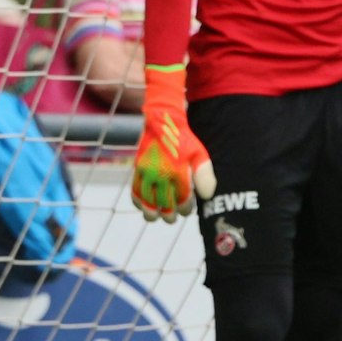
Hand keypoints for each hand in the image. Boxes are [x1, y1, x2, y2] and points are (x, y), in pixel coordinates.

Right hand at [131, 65, 215, 222]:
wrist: (162, 122)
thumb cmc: (184, 141)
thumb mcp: (199, 154)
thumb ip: (204, 175)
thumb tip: (206, 196)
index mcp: (178, 171)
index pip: (182, 199)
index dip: (185, 209)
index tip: (188, 210)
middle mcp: (161, 173)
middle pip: (164, 204)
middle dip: (169, 215)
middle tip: (173, 217)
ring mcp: (147, 171)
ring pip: (146, 201)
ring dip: (151, 213)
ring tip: (156, 216)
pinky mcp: (137, 169)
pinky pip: (134, 191)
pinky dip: (138, 201)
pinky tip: (143, 206)